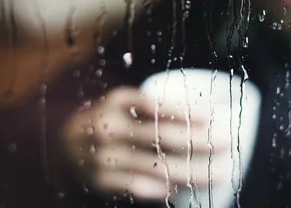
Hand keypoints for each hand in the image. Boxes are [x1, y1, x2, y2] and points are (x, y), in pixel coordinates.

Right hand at [62, 87, 230, 200]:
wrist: (65, 143)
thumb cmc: (109, 118)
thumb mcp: (124, 102)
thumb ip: (152, 107)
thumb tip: (201, 117)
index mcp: (117, 101)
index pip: (155, 106)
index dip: (184, 111)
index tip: (209, 116)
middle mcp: (109, 128)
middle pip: (161, 136)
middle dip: (197, 141)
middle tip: (225, 142)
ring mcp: (104, 156)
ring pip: (156, 166)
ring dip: (191, 171)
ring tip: (216, 174)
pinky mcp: (102, 180)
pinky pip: (139, 187)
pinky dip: (163, 187)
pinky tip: (183, 187)